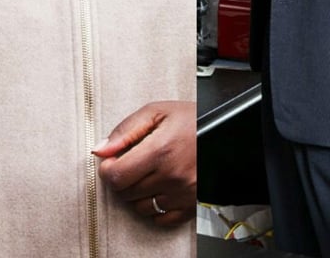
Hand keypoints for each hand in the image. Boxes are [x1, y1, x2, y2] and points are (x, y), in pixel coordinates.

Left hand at [93, 101, 195, 226]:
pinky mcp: (191, 205)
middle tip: (132, 163)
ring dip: (137, 193)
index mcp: (160, 150)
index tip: (112, 161)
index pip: (116, 176)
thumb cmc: (195, 120)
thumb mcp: (158, 112)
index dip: (108, 168)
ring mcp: (182, 194)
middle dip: (123, 179)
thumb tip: (101, 149)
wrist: (227, 132)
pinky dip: (155, 207)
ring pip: (140, 207)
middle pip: (126, 193)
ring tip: (148, 174)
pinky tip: (159, 189)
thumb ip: (126, 130)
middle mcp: (171, 176)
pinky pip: (161, 219)